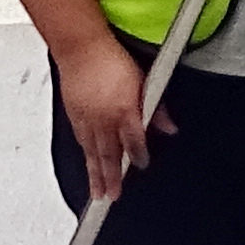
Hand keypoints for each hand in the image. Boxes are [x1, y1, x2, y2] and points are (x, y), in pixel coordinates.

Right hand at [55, 32, 159, 189]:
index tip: (142, 165)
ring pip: (92, 153)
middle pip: (109, 155)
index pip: (134, 143)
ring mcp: (87, 119)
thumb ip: (156, 108)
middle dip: (112, 178)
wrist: (82, 47)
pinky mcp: (74, 114)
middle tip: (112, 197)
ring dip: (95, 174)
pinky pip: (81, 141)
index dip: (139, 156)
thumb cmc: (112, 58)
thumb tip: (169, 126)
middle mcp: (104, 119)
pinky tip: (87, 162)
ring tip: (97, 192)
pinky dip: (85, 155)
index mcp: (124, 111)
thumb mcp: (144, 80)